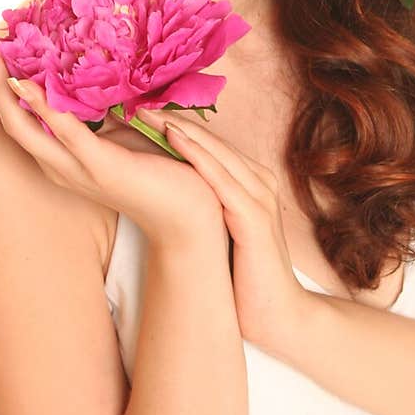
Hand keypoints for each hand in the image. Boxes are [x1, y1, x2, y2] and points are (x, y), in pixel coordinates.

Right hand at [0, 15, 225, 246]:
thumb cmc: (159, 170)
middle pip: (1, 108)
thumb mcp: (121, 128)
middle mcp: (53, 160)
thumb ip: (97, 105)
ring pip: (20, 122)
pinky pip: (64, 133)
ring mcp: (72, 167)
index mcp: (55, 150)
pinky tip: (23, 82)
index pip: (10, 103)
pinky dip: (40, 106)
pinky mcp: (99, 167)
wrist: (187, 218)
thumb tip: (88, 65)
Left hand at [133, 105, 314, 350]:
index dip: (176, 125)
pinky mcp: (253, 216)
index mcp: (251, 182)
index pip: (210, 145)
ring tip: (146, 109)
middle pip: (211, 140)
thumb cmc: (244, 277)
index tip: (139, 109)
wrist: (278, 316)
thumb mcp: (221, 232)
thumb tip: (167, 191)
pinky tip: (173, 137)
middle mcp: (258, 181)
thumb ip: (205, 207)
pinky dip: (196, 154)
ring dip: (181, 127)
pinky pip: (221, 177)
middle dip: (174, 117)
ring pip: (215, 151)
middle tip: (136, 97)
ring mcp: (259, 196)